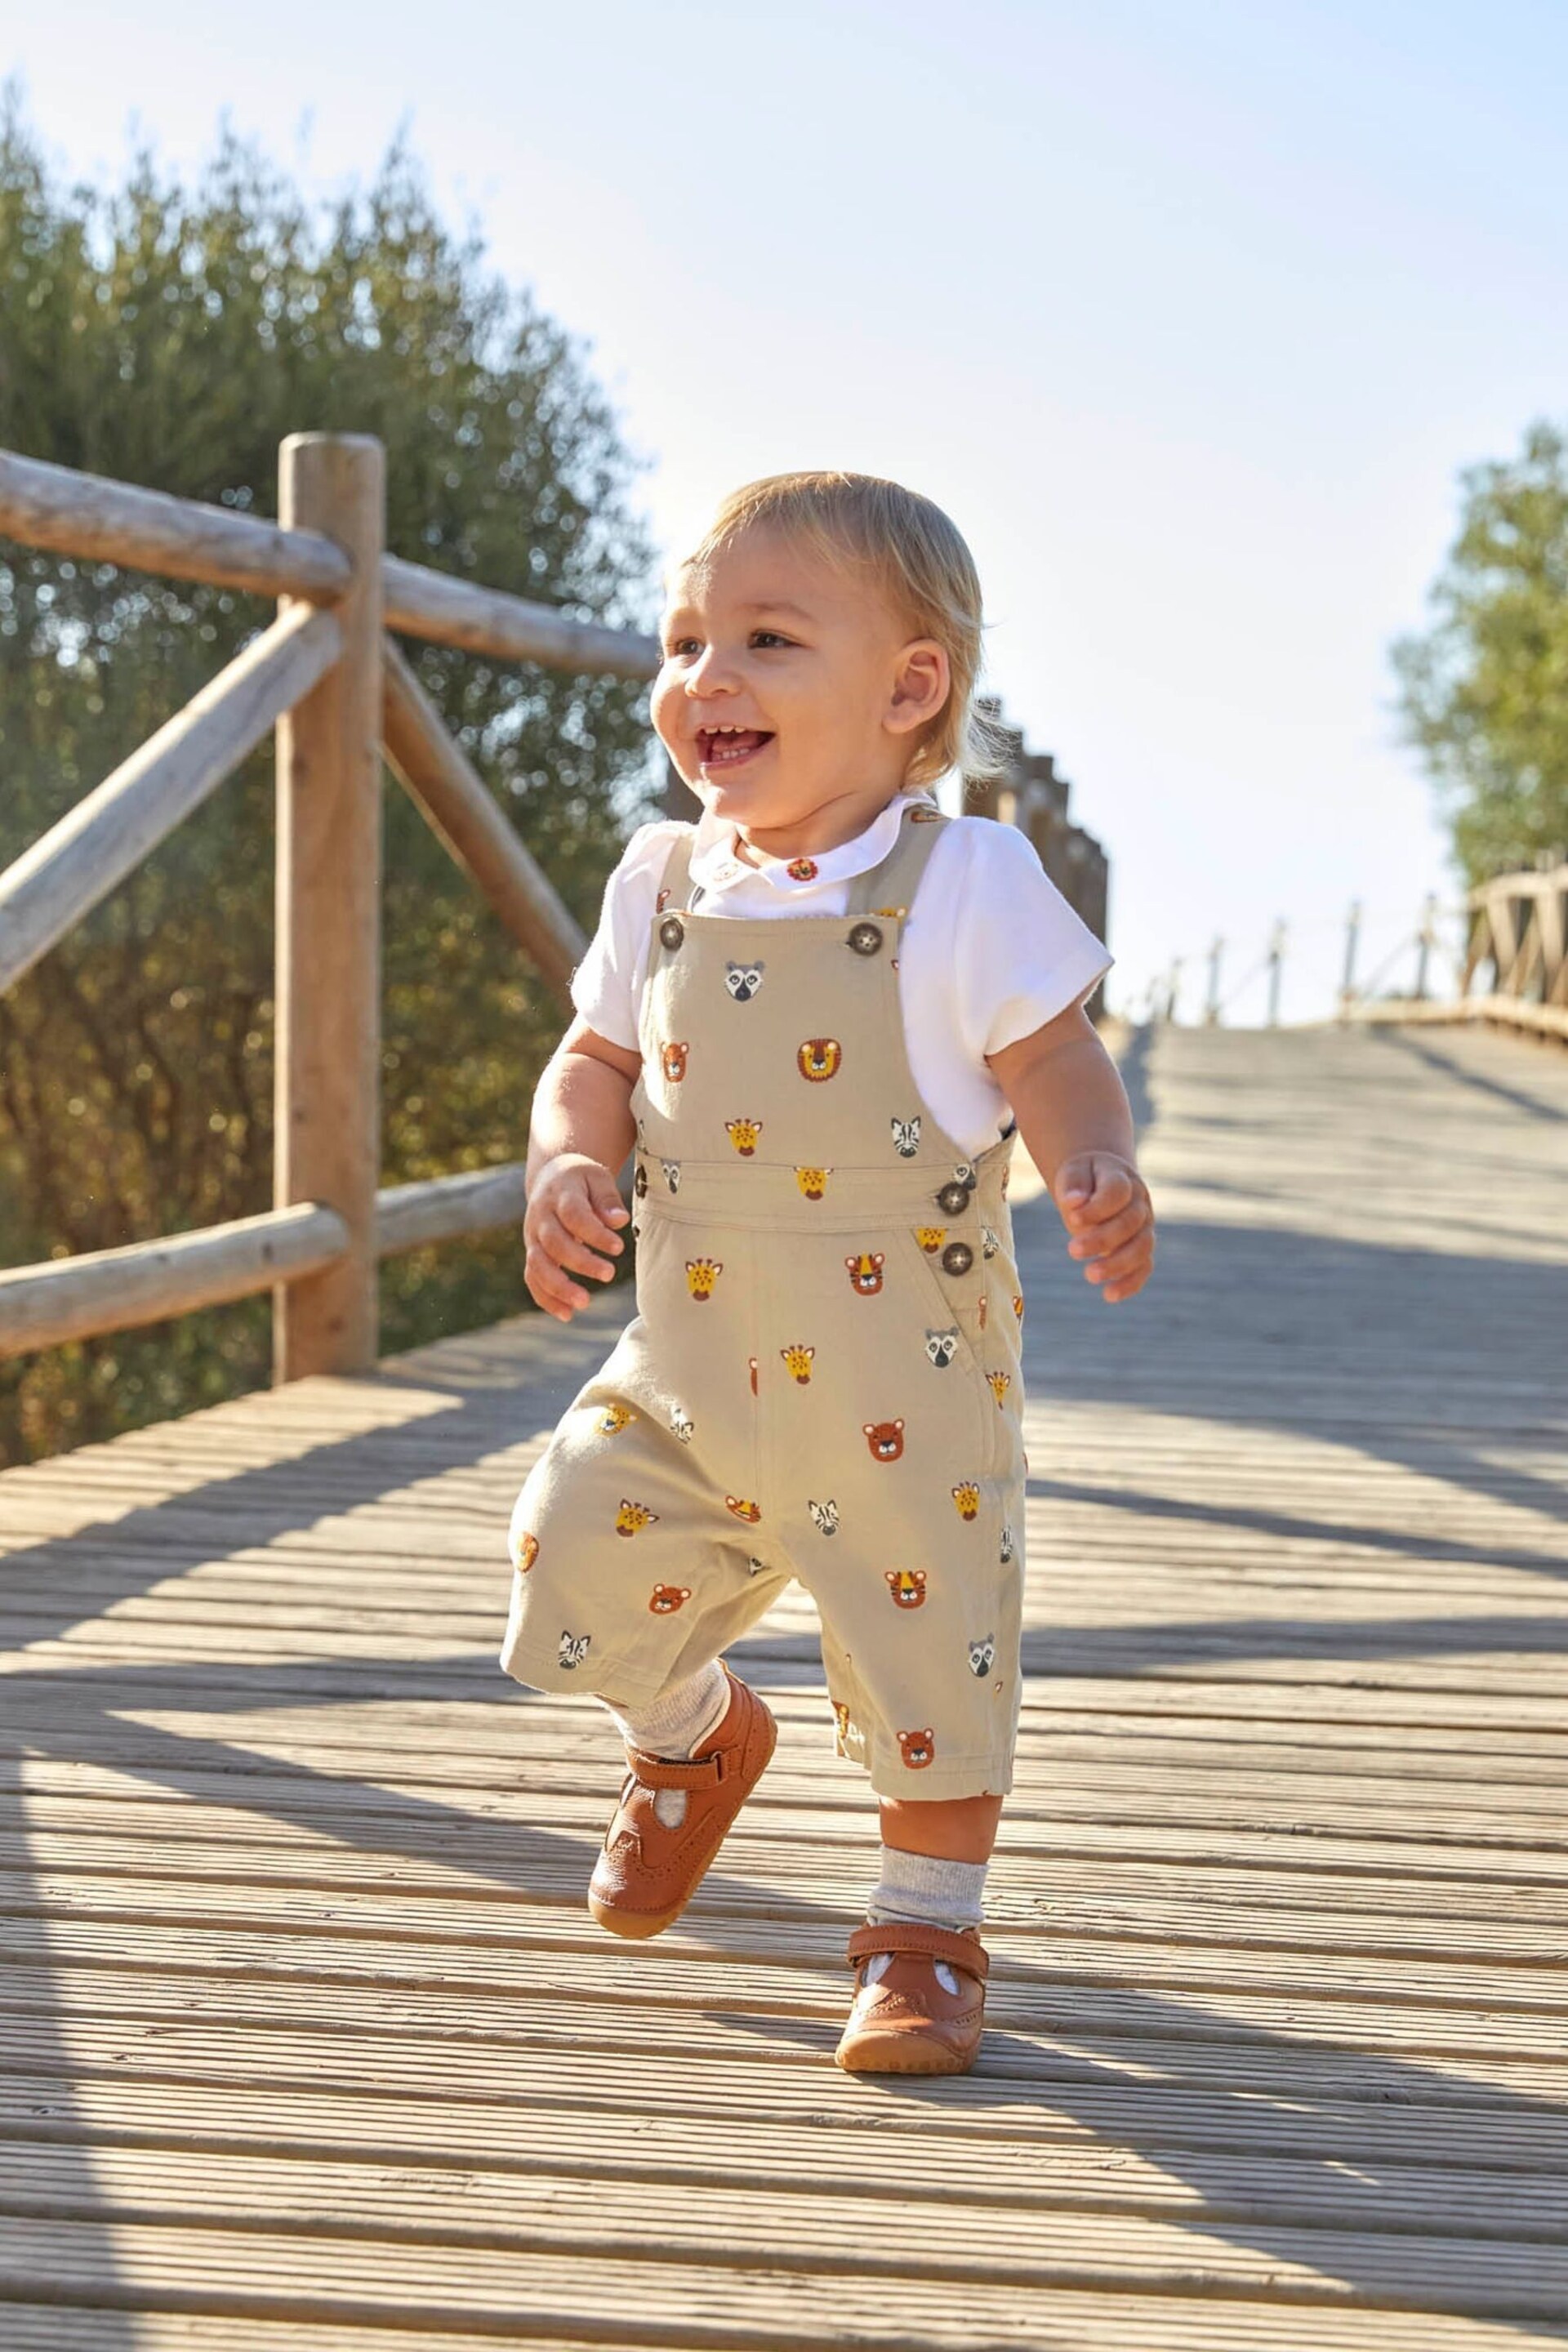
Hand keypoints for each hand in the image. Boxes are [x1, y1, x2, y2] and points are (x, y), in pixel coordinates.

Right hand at [524, 1153, 629, 1321]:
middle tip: (609, 1274)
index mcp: (559, 1193)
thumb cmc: (581, 1180)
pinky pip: (533, 1278)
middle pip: (554, 1242)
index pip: (574, 1215)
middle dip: (580, 1262)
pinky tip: (567, 1314)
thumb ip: (608, 1199)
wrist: (550, 1176)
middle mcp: (540, 1216)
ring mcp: (532, 1236)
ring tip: (584, 1303)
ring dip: (559, 1287)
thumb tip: (620, 1220)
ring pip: (538, 1264)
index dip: (594, 1233)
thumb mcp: (597, 1178)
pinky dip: (546, 1298)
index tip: (618, 1247)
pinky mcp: (533, 1252)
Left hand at [1054, 1151, 1153, 1303]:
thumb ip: (1074, 1185)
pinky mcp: (1141, 1248)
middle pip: (1130, 1222)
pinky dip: (1131, 1283)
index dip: (1097, 1208)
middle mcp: (1140, 1203)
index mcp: (1123, 1179)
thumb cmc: (1084, 1179)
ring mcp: (1145, 1226)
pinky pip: (1144, 1267)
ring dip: (1118, 1264)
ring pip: (1142, 1247)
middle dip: (1102, 1239)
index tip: (1072, 1219)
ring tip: (1090, 1275)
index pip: (1117, 1193)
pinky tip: (1109, 1296)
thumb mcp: (1073, 1173)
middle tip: (1073, 1251)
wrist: (1100, 1181)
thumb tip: (1074, 1202)